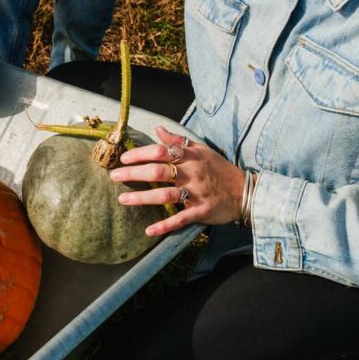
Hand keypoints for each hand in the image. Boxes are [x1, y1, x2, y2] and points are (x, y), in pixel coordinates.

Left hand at [110, 125, 245, 236]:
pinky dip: (164, 226)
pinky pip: (180, 219)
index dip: (140, 154)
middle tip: (114, 176)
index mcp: (191, 157)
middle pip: (158, 172)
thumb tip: (158, 129)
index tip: (123, 158)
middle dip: (133, 173)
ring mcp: (197, 193)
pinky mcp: (201, 212)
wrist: (245, 191)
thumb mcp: (202, 150)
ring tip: (122, 199)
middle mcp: (192, 174)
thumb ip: (178, 141)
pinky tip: (148, 230)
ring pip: (165, 195)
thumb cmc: (219, 169)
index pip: (161, 151)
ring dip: (142, 198)